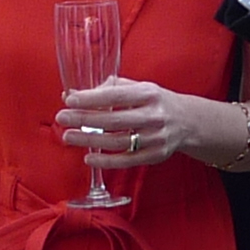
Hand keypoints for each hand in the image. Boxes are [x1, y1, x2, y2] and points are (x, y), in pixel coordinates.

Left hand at [59, 78, 192, 169]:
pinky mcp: (156, 155)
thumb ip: (110, 89)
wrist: (188, 121)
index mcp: (148, 94)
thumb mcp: (139, 87)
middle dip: (84, 119)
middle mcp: (153, 116)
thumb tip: (74, 93)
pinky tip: (88, 158)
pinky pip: (127, 161)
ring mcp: (155, 138)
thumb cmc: (156, 102)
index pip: (115, 96)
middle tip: (62, 118)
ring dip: (89, 141)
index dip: (91, 98)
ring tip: (68, 137)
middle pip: (114, 120)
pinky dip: (106, 162)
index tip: (70, 100)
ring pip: (117, 142)